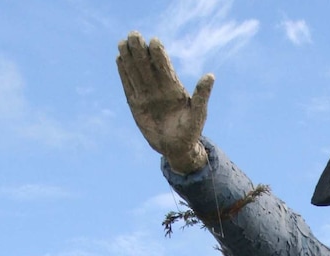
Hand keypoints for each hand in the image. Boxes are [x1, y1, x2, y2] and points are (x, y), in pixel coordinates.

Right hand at [116, 31, 212, 173]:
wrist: (177, 148)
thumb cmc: (191, 130)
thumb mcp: (199, 113)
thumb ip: (202, 95)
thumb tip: (210, 75)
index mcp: (175, 88)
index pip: (165, 67)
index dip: (160, 54)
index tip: (155, 41)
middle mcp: (159, 89)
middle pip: (148, 65)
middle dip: (141, 50)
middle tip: (134, 34)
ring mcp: (147, 95)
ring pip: (136, 73)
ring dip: (130, 57)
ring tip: (123, 42)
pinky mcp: (136, 104)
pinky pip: (128, 86)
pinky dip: (124, 73)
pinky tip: (119, 59)